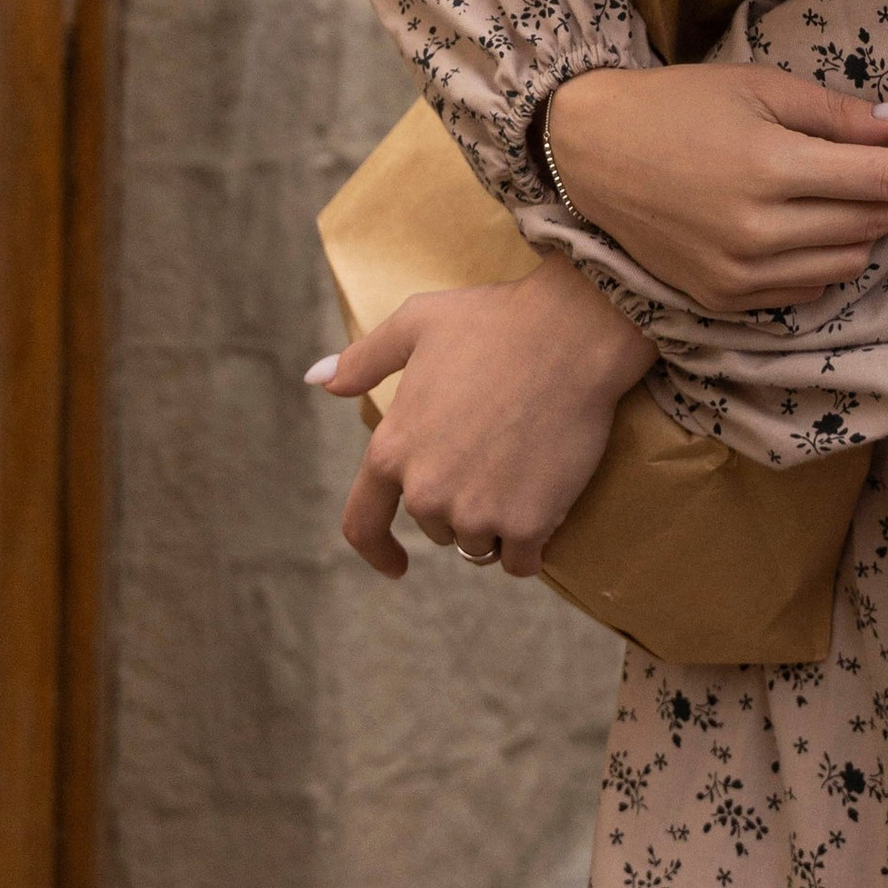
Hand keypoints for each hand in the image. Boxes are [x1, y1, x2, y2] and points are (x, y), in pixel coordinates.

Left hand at [310, 259, 657, 581]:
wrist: (572, 334)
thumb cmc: (494, 322)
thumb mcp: (417, 322)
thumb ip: (364, 359)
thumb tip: (316, 379)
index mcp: (394, 449)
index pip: (363, 524)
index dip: (377, 551)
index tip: (396, 565)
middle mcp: (427, 492)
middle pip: (437, 527)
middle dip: (460, 501)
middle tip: (494, 449)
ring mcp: (477, 512)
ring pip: (479, 542)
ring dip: (497, 520)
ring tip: (522, 463)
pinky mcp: (527, 525)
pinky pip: (520, 561)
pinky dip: (531, 543)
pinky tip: (545, 502)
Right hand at [546, 63, 887, 314]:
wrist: (591, 153)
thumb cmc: (676, 104)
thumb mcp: (756, 86)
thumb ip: (833, 114)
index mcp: (770, 169)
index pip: (880, 181)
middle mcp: (761, 234)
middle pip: (870, 223)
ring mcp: (742, 277)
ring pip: (847, 262)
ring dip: (871, 227)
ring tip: (868, 190)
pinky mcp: (726, 301)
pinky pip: (809, 288)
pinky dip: (829, 258)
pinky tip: (820, 224)